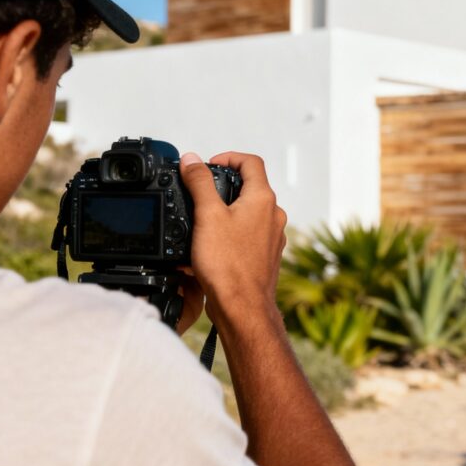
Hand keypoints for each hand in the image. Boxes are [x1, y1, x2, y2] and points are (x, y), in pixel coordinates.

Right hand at [178, 151, 287, 332]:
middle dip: (224, 185)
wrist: (243, 308)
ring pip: (249, 211)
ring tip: (203, 221)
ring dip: (227, 210)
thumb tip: (192, 159)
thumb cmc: (228, 266)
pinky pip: (249, 233)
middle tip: (201, 192)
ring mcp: (272, 236)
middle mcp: (273, 215)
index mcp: (263, 199)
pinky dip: (231, 231)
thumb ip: (199, 183)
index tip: (209, 166)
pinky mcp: (266, 254)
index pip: (251, 162)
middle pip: (251, 186)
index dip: (228, 157)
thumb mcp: (207, 216)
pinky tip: (212, 245)